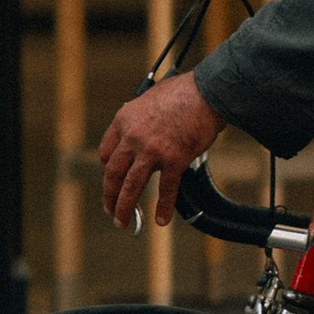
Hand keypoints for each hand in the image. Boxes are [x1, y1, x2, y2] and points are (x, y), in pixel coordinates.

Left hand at [100, 73, 223, 231]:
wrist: (207, 92)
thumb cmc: (184, 91)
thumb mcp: (150, 97)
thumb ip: (141, 115)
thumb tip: (141, 123)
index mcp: (124, 120)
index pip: (105, 152)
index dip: (107, 170)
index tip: (111, 180)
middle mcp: (132, 137)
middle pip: (113, 174)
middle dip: (109, 196)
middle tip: (109, 209)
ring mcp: (152, 150)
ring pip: (131, 186)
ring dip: (124, 207)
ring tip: (122, 221)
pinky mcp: (174, 160)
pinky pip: (166, 189)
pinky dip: (163, 207)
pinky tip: (161, 220)